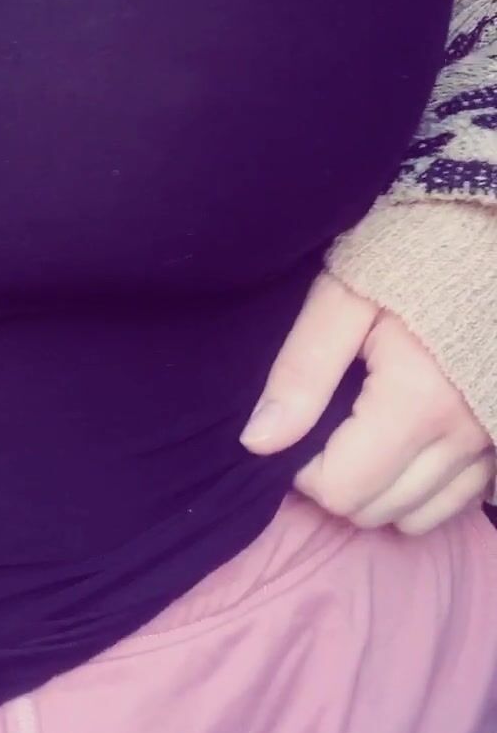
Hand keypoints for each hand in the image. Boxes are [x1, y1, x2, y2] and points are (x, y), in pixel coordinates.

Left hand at [239, 272, 495, 532]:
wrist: (489, 216)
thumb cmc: (414, 248)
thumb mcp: (345, 295)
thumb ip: (301, 371)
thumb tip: (258, 441)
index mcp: (418, 401)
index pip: (342, 490)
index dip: (303, 470)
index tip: (299, 427)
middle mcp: (464, 434)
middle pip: (377, 510)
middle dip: (337, 483)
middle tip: (324, 430)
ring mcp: (493, 440)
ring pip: (419, 516)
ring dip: (379, 492)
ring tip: (362, 436)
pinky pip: (460, 500)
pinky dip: (424, 489)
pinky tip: (404, 445)